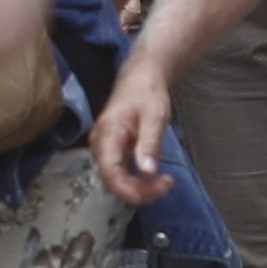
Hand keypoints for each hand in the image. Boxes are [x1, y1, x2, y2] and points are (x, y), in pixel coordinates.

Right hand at [91, 62, 182, 206]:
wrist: (140, 77)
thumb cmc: (146, 92)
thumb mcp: (154, 117)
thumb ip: (149, 144)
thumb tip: (147, 172)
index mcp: (107, 136)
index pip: (111, 176)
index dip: (133, 190)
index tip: (159, 188)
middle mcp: (100, 145)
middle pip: (113, 182)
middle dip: (140, 190)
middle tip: (166, 184)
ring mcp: (104, 148)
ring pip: (116, 180)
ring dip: (139, 187)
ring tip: (163, 181)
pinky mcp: (111, 150)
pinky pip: (120, 172)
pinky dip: (137, 179)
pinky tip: (153, 176)